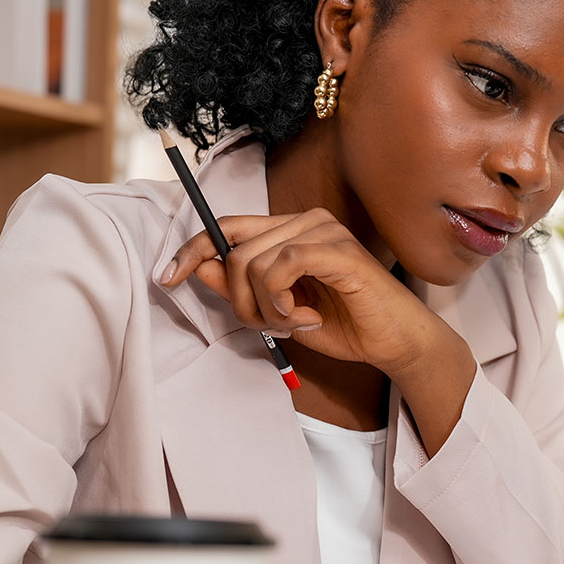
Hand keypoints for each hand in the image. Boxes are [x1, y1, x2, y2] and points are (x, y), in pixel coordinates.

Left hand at [157, 209, 466, 378]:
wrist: (395, 343)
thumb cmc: (344, 325)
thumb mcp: (277, 310)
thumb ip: (240, 287)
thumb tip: (198, 267)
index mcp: (291, 229)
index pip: (228, 226)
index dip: (193, 249)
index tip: (168, 277)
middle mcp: (307, 220)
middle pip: (234, 250)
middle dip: (237, 300)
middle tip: (269, 325)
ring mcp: (324, 231)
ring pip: (252, 261)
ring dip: (262, 306)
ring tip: (293, 322)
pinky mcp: (337, 251)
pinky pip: (281, 266)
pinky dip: (281, 300)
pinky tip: (303, 317)